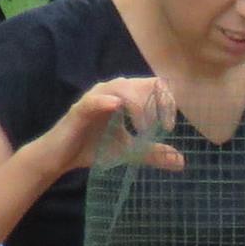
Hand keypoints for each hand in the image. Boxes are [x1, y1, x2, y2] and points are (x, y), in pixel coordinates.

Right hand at [34, 75, 185, 176]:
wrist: (63, 158)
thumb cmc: (95, 148)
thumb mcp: (130, 151)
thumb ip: (153, 152)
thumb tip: (181, 161)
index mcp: (126, 97)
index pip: (154, 86)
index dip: (167, 102)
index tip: (169, 126)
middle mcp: (112, 92)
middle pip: (142, 84)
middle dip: (156, 104)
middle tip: (161, 128)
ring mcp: (95, 98)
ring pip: (122, 88)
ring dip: (138, 106)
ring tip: (144, 128)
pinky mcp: (79, 109)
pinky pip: (94, 100)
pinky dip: (106, 102)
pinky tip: (116, 106)